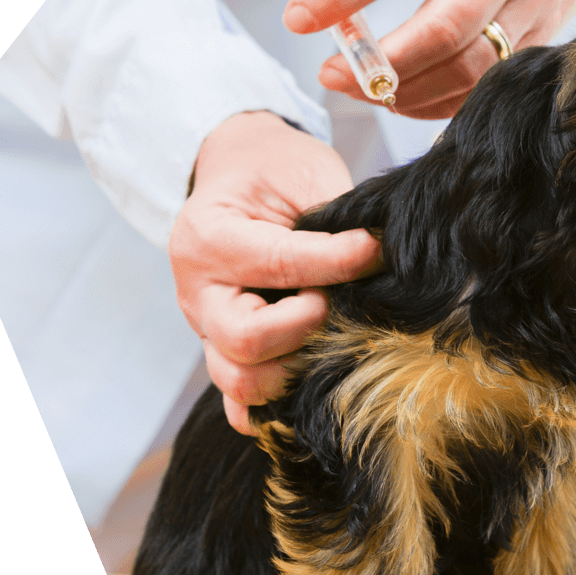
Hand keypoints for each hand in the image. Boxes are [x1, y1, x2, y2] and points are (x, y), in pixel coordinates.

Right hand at [170, 111, 381, 434]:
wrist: (238, 174)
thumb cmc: (272, 170)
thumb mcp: (303, 173)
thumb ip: (332, 222)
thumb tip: (377, 261)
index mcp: (207, 237)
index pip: (278, 265)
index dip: (338, 263)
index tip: (376, 250)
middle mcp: (197, 293)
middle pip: (246, 342)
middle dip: (306, 325)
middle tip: (333, 299)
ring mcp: (205, 331)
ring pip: (242, 383)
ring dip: (295, 365)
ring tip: (322, 328)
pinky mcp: (223, 354)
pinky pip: (241, 404)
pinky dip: (276, 400)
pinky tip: (311, 371)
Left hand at [266, 0, 575, 118]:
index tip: (297, 14)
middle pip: (447, 30)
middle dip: (381, 61)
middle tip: (329, 72)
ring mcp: (535, 10)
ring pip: (470, 69)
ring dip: (407, 89)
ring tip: (357, 87)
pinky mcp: (543, 41)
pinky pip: (485, 87)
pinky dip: (437, 101)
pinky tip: (397, 98)